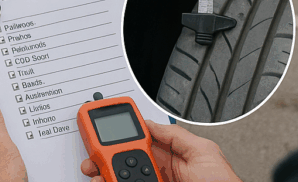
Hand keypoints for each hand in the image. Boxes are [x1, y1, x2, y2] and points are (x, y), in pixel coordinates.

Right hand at [80, 120, 240, 181]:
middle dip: (103, 156)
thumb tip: (149, 123)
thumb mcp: (204, 151)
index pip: (138, 139)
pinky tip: (105, 181)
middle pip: (122, 159)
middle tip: (93, 159)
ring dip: (103, 174)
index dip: (119, 133)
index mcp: (171, 154)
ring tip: (96, 174)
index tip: (103, 130)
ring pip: (119, 176)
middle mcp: (160, 170)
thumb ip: (176, 135)